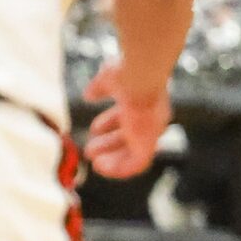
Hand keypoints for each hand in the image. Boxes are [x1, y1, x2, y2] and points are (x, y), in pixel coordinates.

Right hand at [82, 63, 170, 178]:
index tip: (95, 129)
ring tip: (94, 163)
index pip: (130, 117)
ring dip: (113, 159)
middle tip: (90, 150)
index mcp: (146, 101)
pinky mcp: (149, 144)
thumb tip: (88, 95)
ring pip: (133, 153)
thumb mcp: (108, 79)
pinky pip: (136, 165)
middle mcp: (152, 119)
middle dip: (109, 144)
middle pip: (130, 137)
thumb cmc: (127, 72)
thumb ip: (99, 88)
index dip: (111, 123)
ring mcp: (151, 132)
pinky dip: (119, 169)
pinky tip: (102, 168)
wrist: (140, 74)